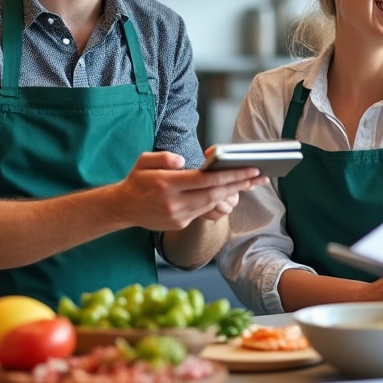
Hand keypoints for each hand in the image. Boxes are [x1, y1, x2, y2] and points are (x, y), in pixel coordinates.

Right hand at [115, 151, 265, 229]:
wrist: (122, 208)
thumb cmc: (137, 181)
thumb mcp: (143, 161)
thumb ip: (162, 158)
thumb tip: (183, 160)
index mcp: (166, 184)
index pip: (204, 180)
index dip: (229, 175)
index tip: (249, 169)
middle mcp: (173, 203)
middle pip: (213, 194)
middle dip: (239, 185)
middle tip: (259, 176)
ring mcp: (177, 216)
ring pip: (211, 204)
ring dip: (233, 193)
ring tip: (251, 182)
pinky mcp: (179, 224)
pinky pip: (204, 212)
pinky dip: (219, 202)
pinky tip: (231, 193)